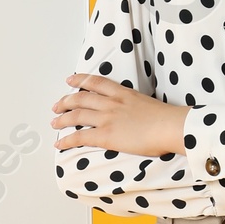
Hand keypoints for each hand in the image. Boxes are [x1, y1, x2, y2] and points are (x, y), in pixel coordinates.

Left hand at [52, 73, 190, 156]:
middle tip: (56, 106)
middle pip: (81, 98)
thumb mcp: (148, 104)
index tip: (71, 80)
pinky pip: (80, 137)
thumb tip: (135, 115)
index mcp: (123, 93)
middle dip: (65, 101)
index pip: (96, 82)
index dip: (80, 80)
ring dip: (62, 120)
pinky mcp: (106, 135)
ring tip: (54, 123)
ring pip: (76, 116)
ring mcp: (107, 118)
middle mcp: (112, 103)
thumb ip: (136, 106)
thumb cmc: (167, 119)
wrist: (171, 126)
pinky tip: (59, 144)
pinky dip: (67, 140)